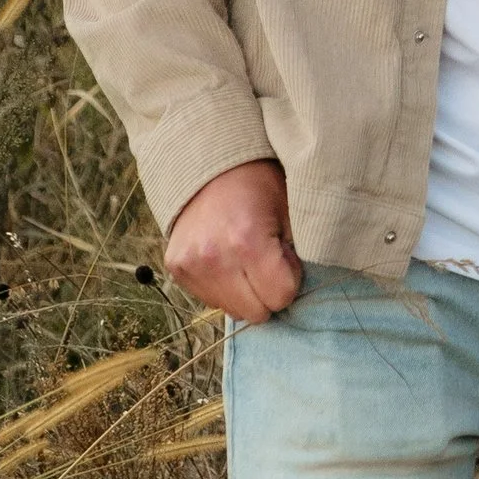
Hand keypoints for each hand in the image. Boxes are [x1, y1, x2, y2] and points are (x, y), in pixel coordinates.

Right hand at [165, 160, 303, 324]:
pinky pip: (211, 300)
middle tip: (267, 262)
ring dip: (245, 293)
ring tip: (245, 259)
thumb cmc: (260, 186)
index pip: (281, 297)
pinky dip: (223, 287)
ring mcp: (191, 265)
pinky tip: (226, 260)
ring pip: (233, 311)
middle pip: (257, 312)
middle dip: (268, 292)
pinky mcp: (175, 269)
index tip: (285, 257)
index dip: (290, 279)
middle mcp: (215, 258)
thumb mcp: (291, 210)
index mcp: (247, 242)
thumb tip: (303, 289)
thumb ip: (300, 252)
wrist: (209, 166)